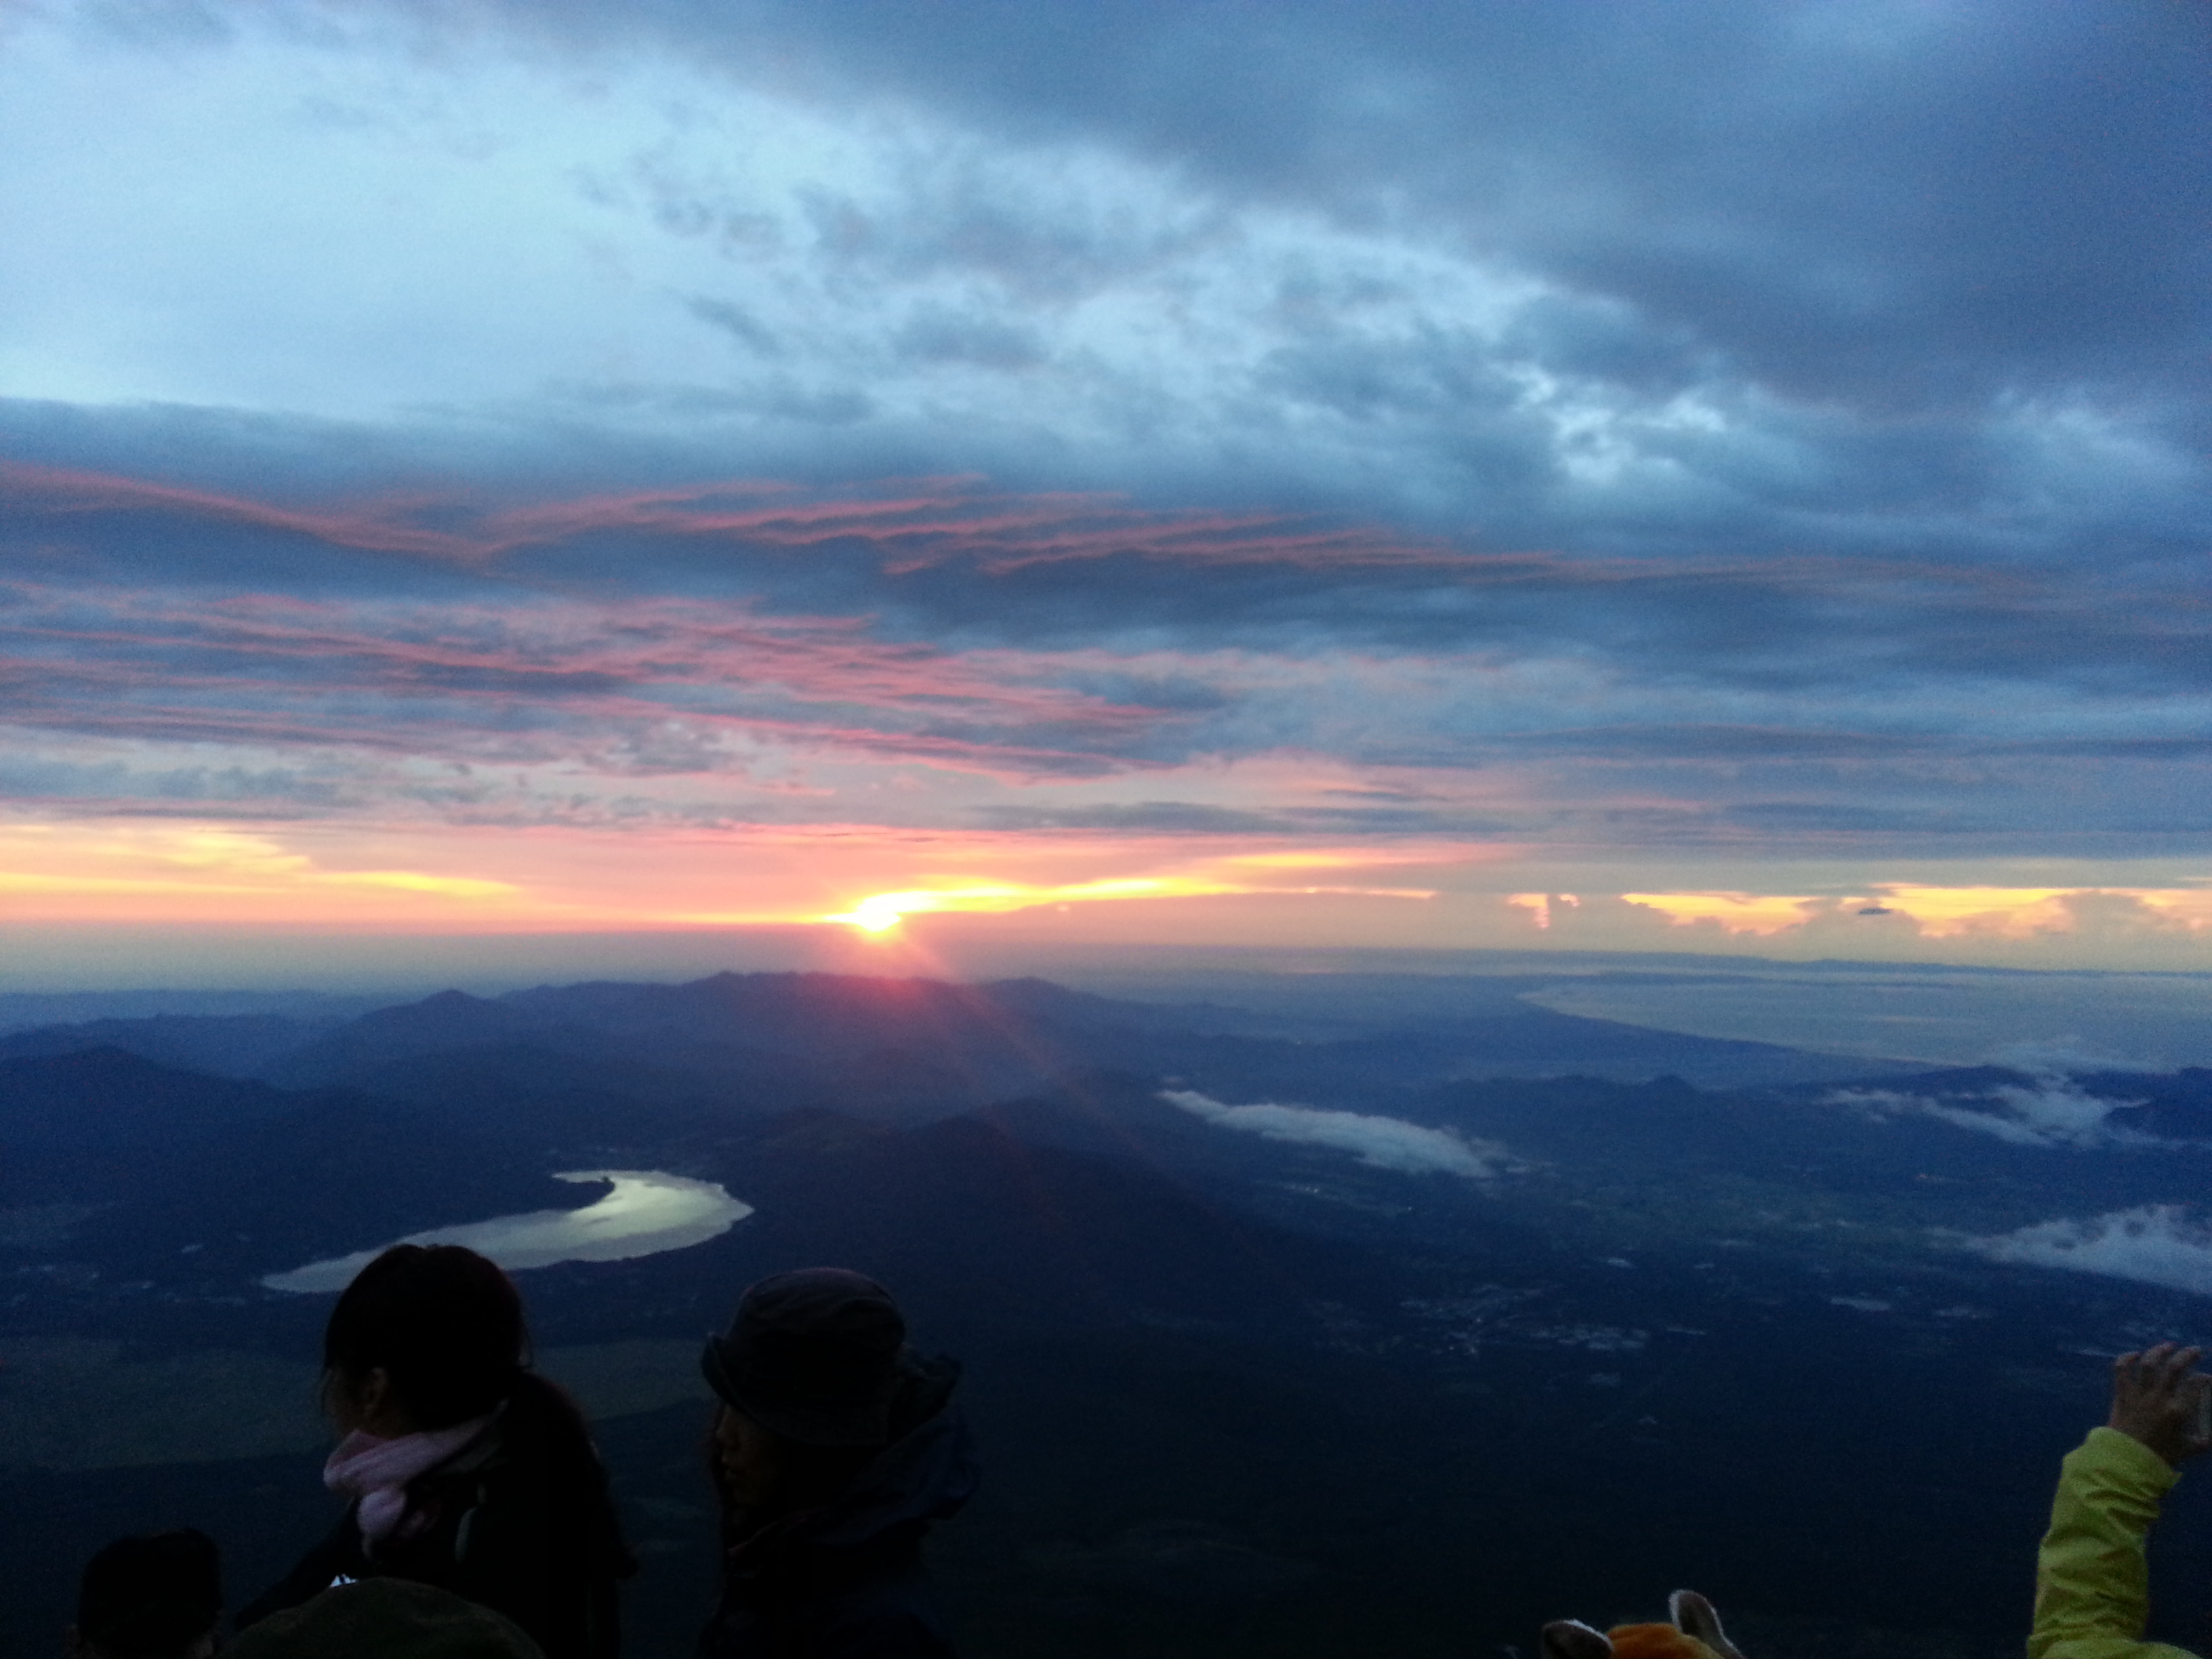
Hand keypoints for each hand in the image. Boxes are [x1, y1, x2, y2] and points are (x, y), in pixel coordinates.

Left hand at [2108, 1343, 2211, 1467]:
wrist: (2127, 1459)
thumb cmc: (2161, 1454)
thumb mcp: (2190, 1448)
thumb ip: (2206, 1438)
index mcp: (2179, 1411)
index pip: (2196, 1385)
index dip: (2204, 1378)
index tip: (2207, 1377)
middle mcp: (2160, 1398)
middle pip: (2174, 1368)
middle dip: (2187, 1355)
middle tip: (2195, 1350)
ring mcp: (2139, 1394)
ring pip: (2149, 1363)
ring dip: (2159, 1351)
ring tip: (2169, 1345)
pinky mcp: (2122, 1393)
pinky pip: (2122, 1369)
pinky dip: (2127, 1358)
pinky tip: (2136, 1354)